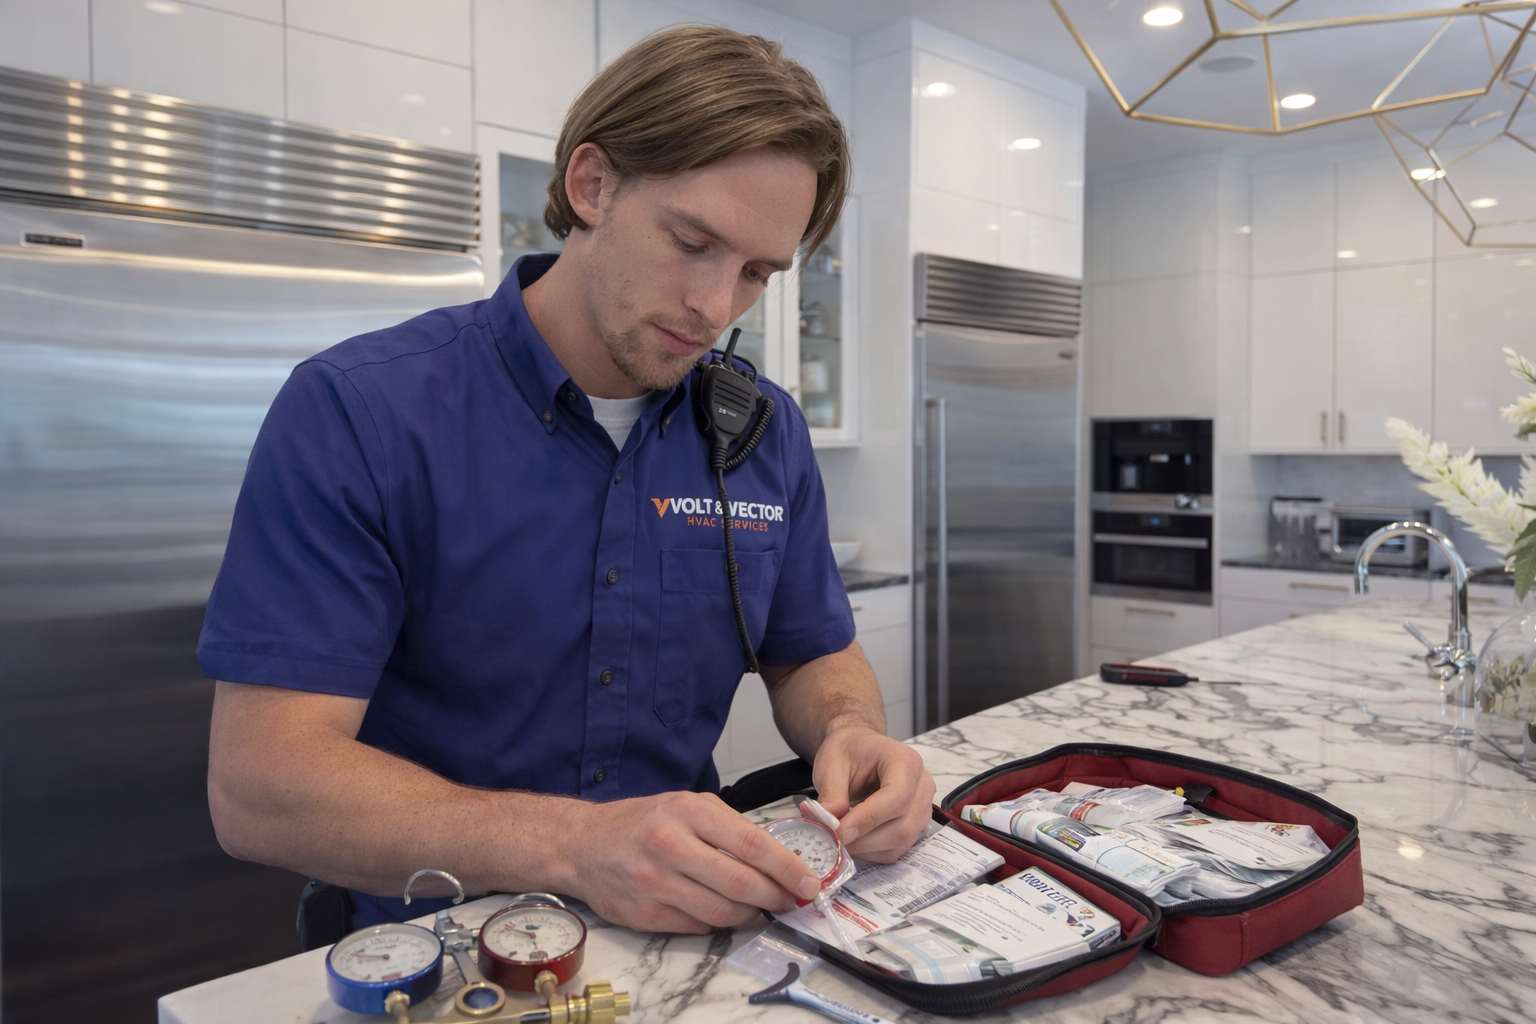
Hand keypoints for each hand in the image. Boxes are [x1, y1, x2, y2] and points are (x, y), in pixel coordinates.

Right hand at [562, 790, 820, 933]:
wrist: (583, 844)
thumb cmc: (643, 822)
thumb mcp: (686, 806)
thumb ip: (729, 828)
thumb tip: (778, 858)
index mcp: (688, 812)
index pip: (752, 844)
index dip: (787, 867)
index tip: (808, 881)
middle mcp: (670, 846)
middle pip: (741, 883)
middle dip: (775, 896)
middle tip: (790, 899)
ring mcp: (655, 883)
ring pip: (722, 911)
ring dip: (749, 913)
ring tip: (757, 905)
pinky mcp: (645, 914)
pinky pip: (697, 926)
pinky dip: (716, 922)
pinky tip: (718, 909)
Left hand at [811, 726, 935, 862]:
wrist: (858, 748)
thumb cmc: (849, 751)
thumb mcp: (832, 764)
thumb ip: (832, 794)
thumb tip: (829, 825)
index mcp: (905, 761)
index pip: (897, 796)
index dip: (868, 819)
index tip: (840, 832)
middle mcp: (922, 785)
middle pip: (902, 825)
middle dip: (865, 839)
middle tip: (833, 841)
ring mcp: (922, 807)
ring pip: (901, 841)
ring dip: (867, 849)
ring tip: (840, 841)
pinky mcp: (915, 826)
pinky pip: (898, 849)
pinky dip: (873, 852)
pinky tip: (854, 842)